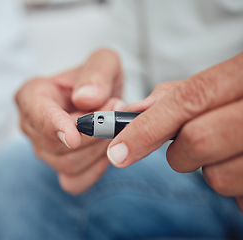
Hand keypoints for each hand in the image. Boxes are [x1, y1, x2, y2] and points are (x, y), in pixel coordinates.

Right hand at [16, 49, 124, 193]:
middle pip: (56, 144)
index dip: (54, 126)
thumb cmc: (96, 80)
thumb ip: (96, 73)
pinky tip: (106, 149)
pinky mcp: (60, 170)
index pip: (36, 114)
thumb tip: (86, 99)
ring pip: (69, 164)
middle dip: (94, 132)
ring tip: (114, 125)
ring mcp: (43, 151)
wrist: (101, 99)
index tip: (73, 136)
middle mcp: (31, 127)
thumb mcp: (103, 62)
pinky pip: (76, 182)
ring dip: (99, 147)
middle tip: (118, 108)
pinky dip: (96, 169)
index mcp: (32, 96)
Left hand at [106, 52, 242, 210]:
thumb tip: (134, 110)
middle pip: (197, 141)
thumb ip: (179, 93)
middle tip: (188, 146)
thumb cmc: (242, 97)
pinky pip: (238, 195)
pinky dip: (233, 185)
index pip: (188, 100)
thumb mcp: (221, 83)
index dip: (147, 128)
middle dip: (180, 152)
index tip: (117, 152)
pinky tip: (240, 164)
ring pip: (217, 177)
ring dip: (209, 169)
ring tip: (226, 152)